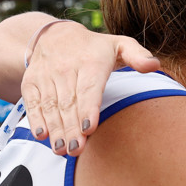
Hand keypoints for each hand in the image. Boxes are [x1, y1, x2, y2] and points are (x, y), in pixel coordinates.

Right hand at [22, 21, 160, 155]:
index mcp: (91, 61)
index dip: (88, 108)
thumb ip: (137, 56)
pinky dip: (36, 119)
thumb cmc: (94, 48)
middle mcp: (66, 68)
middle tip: (77, 150)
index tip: (89, 128)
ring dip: (55, 129)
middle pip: (69, 102)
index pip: (89, 88)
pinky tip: (42, 135)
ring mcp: (46, 76)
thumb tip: (154, 65)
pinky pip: (32, 102)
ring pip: (51, 105)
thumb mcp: (119, 45)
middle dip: (72, 128)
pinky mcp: (31, 83)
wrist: (54, 35)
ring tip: (62, 150)